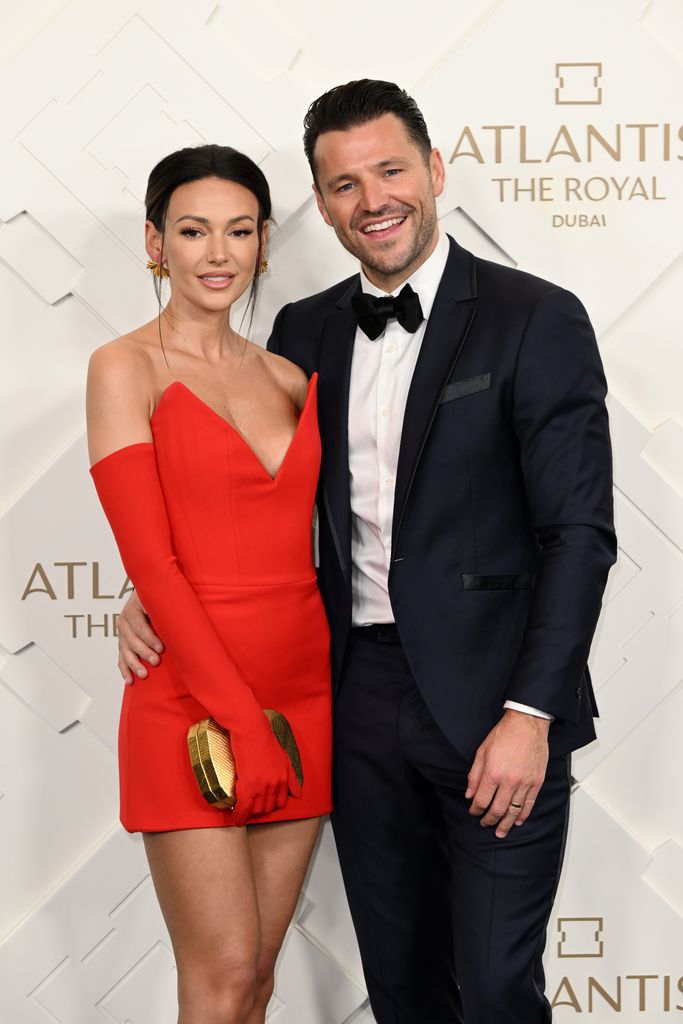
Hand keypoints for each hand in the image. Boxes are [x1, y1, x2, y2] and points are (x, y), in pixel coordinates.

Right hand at [116, 592, 163, 682]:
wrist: (148, 600)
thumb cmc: (159, 601)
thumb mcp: (161, 600)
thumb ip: (167, 607)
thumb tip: (186, 618)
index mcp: (133, 607)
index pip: (139, 624)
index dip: (150, 637)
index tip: (161, 648)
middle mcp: (124, 620)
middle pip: (132, 639)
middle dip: (144, 651)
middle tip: (156, 661)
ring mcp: (122, 633)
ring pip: (126, 651)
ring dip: (134, 663)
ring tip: (144, 674)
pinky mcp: (122, 644)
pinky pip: (121, 658)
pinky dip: (125, 670)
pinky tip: (130, 680)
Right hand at [230, 719, 301, 825]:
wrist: (251, 730)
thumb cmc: (265, 740)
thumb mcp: (285, 758)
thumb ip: (291, 778)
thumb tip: (298, 794)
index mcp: (284, 778)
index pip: (281, 802)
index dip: (272, 805)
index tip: (264, 804)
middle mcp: (275, 784)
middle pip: (268, 808)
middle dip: (260, 810)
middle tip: (251, 808)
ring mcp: (261, 786)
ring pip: (257, 809)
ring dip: (249, 813)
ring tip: (242, 812)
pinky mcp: (247, 785)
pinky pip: (244, 807)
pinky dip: (240, 816)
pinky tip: (236, 820)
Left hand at [465, 709, 549, 838]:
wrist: (526, 725)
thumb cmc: (504, 735)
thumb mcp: (482, 752)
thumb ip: (474, 775)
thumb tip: (469, 793)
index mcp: (493, 773)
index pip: (481, 800)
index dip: (476, 809)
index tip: (474, 812)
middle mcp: (509, 781)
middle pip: (497, 809)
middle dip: (489, 820)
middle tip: (485, 824)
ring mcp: (524, 783)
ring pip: (513, 810)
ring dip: (505, 823)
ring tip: (500, 832)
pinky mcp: (536, 782)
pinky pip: (529, 804)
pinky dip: (523, 815)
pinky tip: (517, 821)